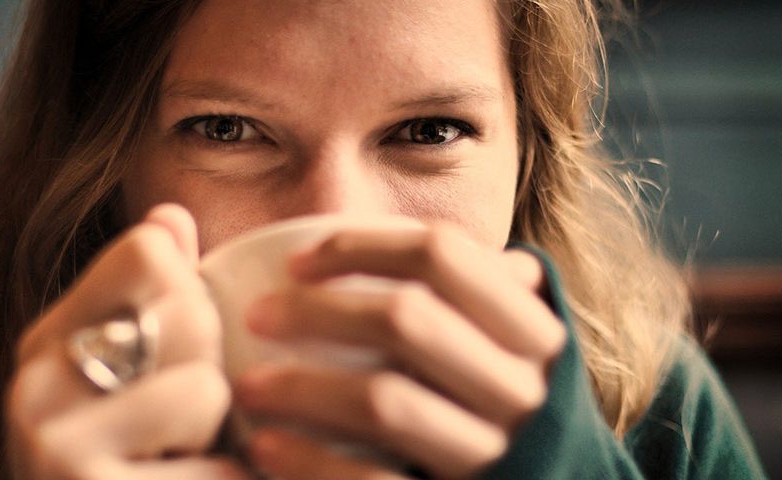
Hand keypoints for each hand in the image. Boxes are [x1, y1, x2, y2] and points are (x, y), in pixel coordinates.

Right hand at [5, 204, 249, 479]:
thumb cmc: (138, 462)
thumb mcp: (135, 377)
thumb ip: (151, 297)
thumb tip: (173, 214)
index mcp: (48, 339)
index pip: (150, 251)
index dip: (194, 295)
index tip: (179, 349)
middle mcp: (33, 384)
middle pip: (188, 312)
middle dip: (213, 367)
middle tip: (182, 422)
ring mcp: (55, 450)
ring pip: (206, 388)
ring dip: (221, 435)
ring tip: (180, 463)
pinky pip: (218, 468)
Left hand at [236, 224, 566, 478]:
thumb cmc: (501, 407)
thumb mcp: (510, 345)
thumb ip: (481, 293)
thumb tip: (443, 239)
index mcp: (532, 332)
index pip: (442, 254)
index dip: (360, 245)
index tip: (297, 262)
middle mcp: (521, 388)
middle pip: (406, 319)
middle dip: (316, 312)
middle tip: (256, 317)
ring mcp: (492, 453)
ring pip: (385, 402)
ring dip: (301, 387)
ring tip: (248, 384)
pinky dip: (310, 462)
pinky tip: (267, 446)